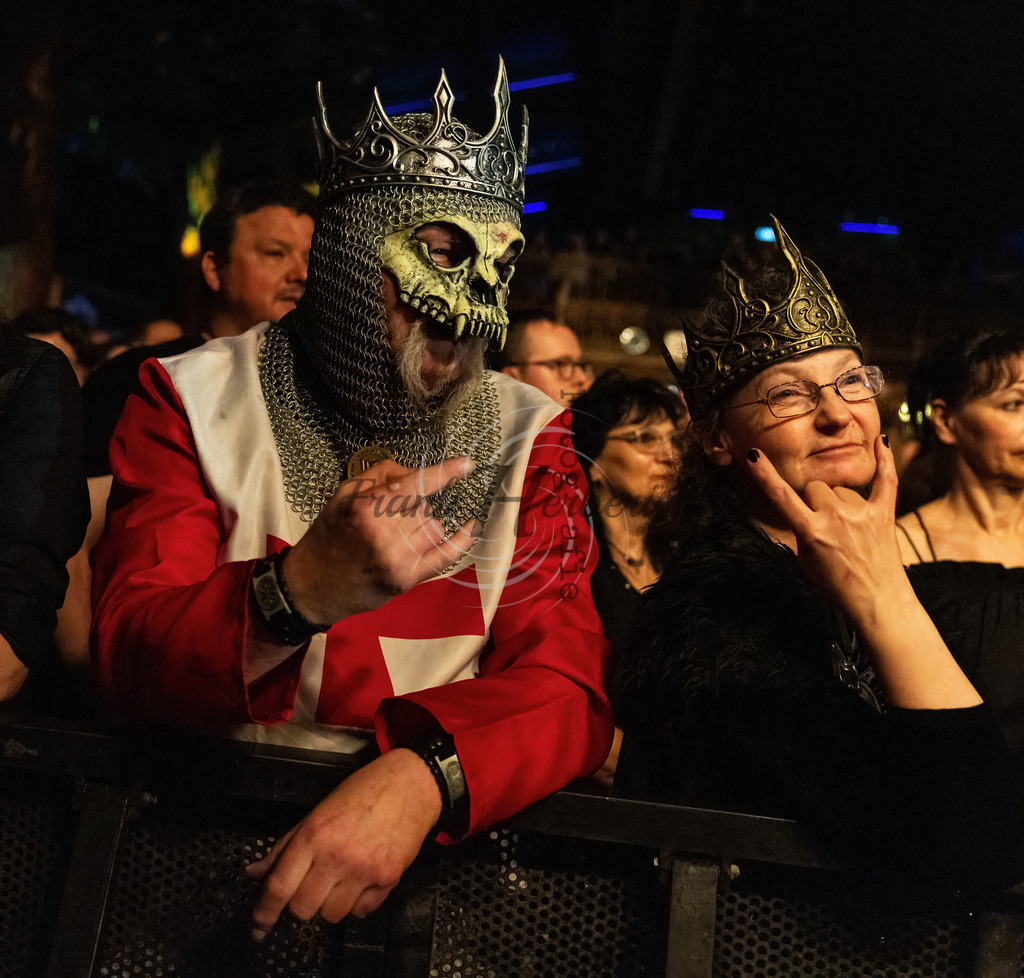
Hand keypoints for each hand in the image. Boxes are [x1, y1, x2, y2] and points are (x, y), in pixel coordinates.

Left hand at [246, 748, 441, 938]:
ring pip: (332, 916)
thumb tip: (256, 873)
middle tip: (307, 891)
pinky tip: (360, 882)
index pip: (280, 885)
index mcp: (315, 834)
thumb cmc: (364, 791)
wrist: (412, 784)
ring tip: (338, 882)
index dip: (264, 911)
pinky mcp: (388, 880)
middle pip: (303, 908)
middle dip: (300, 905)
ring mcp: (364, 870)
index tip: (258, 925)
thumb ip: (286, 845)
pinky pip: (361, 912)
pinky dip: (357, 904)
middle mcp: (338, 856)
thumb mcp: (318, 811)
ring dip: (329, 905)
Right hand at [284, 457, 480, 625]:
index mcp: (366, 509)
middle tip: (391, 515)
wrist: (313, 586)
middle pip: (424, 507)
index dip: (445, 473)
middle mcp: (385, 534)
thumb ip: (381, 475)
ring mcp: (399, 560)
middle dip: (413, 505)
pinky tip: (471, 527)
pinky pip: (446, 557)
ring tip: (399, 532)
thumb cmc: (328, 536)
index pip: (415, 485)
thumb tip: (417, 471)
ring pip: (435, 527)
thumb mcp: (343, 494)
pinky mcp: (407, 580)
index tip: (467, 465)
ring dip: (424, 524)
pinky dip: (461, 541)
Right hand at [747, 435, 980, 707]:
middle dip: (813, 499)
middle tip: (822, 524)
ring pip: (839, 488)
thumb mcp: (805, 560)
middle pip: (814, 487)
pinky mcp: (884, 512)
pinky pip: (886, 479)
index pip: (781, 498)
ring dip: (838, 500)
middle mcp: (835, 516)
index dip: (764, 476)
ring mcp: (861, 512)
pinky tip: (883, 440)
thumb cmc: (836, 584)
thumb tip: (805, 509)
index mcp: (811, 531)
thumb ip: (802, 530)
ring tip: (848, 527)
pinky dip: (885, 461)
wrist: (877, 600)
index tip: (753, 455)